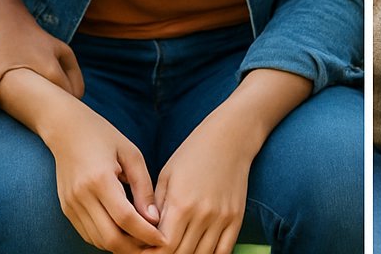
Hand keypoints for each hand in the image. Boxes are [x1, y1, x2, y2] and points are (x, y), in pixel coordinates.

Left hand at [0, 11, 84, 111]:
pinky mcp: (64, 50)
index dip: (57, 117)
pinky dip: (67, 86)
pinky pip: (72, 75)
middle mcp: (63, 62)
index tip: (45, 125)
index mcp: (51, 70)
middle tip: (47, 121)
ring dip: (67, 98)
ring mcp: (65, 54)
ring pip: (75, 85)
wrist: (9, 19)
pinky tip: (51, 95)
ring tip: (50, 111)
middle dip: (64, 110)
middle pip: (74, 95)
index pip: (65, 101)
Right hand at [38, 94, 164, 251]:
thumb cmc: (103, 136)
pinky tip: (123, 235)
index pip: (125, 218)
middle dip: (135, 248)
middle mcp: (81, 195)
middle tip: (154, 246)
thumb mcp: (131, 154)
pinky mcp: (67, 209)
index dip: (146, 234)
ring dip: (121, 247)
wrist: (65, 129)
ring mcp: (71, 205)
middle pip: (110, 238)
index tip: (164, 239)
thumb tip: (154, 219)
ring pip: (98, 240)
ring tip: (142, 242)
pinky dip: (106, 240)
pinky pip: (88, 234)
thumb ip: (143, 187)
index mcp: (100, 179)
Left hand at [150, 112, 256, 253]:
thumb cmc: (193, 153)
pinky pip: (223, 251)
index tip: (144, 252)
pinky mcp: (236, 218)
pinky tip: (198, 251)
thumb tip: (146, 234)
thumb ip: (156, 208)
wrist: (230, 137)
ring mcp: (222, 218)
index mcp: (181, 203)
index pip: (164, 246)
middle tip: (156, 252)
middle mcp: (202, 214)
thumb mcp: (167, 176)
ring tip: (176, 251)